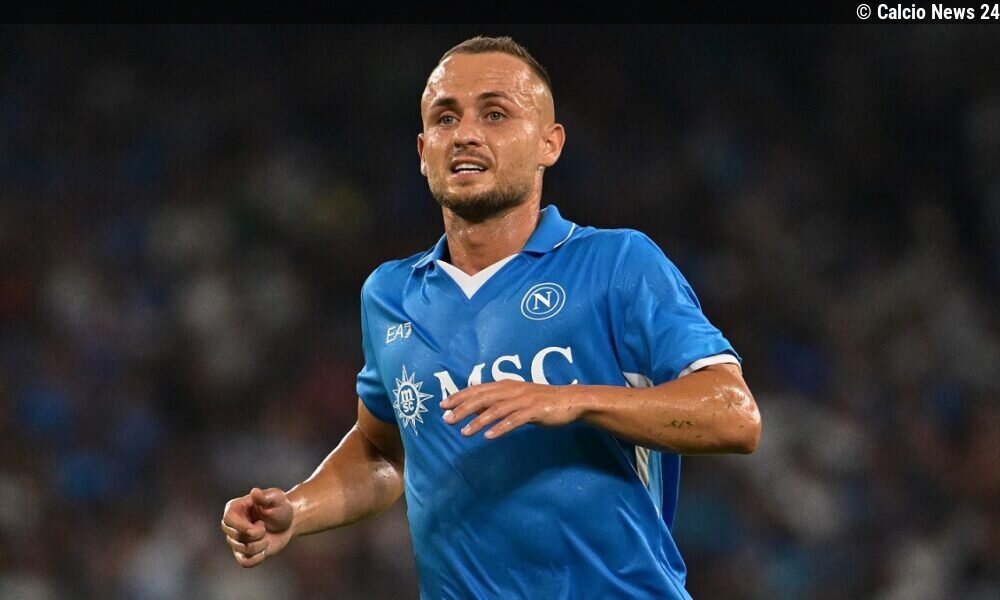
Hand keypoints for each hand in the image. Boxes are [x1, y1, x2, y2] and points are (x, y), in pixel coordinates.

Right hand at [221, 487, 294, 566]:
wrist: (288, 522)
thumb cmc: (280, 507)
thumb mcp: (276, 498)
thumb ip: (265, 497)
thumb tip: (255, 492)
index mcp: (234, 508)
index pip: (228, 520)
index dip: (243, 526)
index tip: (260, 525)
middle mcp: (231, 525)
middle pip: (235, 537)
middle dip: (256, 535)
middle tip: (265, 527)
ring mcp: (236, 540)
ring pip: (242, 550)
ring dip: (260, 545)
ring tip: (266, 536)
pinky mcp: (243, 553)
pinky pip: (244, 562)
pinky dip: (256, 559)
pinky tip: (265, 552)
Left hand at [439, 380, 581, 438]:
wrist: (570, 401)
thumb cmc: (541, 401)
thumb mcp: (517, 398)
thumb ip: (498, 401)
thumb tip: (476, 408)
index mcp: (506, 385)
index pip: (477, 389)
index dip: (459, 396)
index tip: (443, 405)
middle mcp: (512, 390)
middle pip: (482, 398)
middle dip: (463, 408)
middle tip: (447, 419)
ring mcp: (523, 400)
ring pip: (495, 410)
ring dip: (478, 421)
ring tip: (464, 432)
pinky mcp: (534, 411)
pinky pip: (514, 420)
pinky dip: (500, 428)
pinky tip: (488, 436)